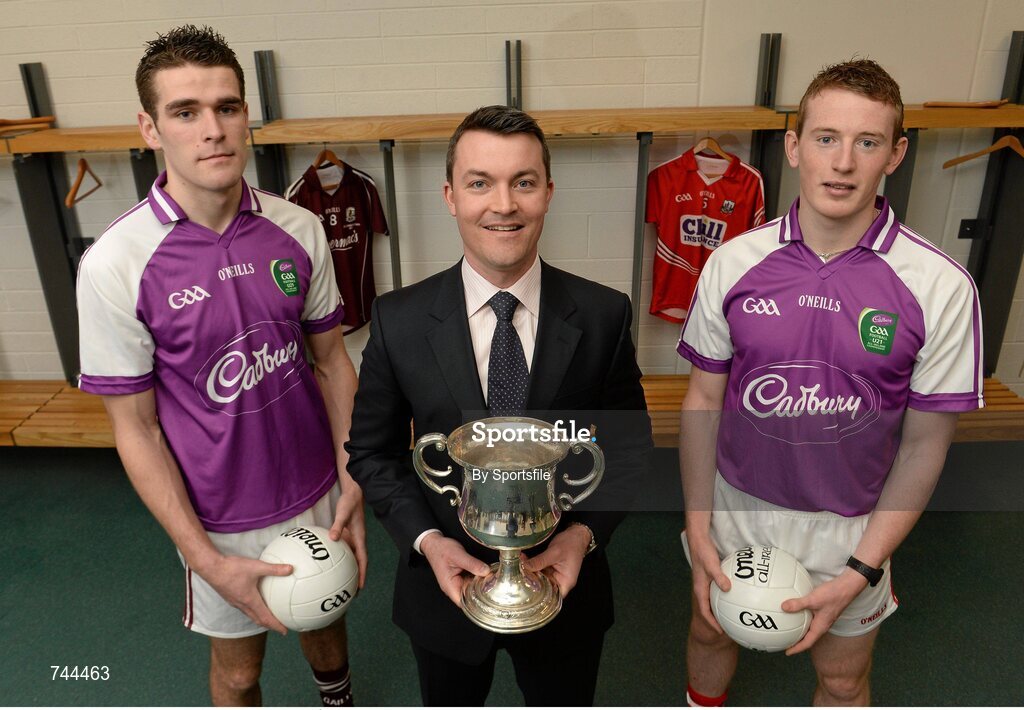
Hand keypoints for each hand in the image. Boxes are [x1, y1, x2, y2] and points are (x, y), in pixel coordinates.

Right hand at [198, 554, 293, 634]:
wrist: (210, 568)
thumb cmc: (232, 568)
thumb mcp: (256, 566)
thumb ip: (274, 569)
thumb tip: (291, 569)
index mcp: (250, 601)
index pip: (266, 618)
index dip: (276, 626)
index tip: (285, 632)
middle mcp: (242, 604)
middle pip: (258, 620)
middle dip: (269, 625)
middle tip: (279, 627)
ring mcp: (234, 602)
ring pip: (250, 614)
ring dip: (260, 619)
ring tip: (269, 617)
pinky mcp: (230, 597)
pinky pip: (243, 608)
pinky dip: (252, 610)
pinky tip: (254, 602)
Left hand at [330, 470, 367, 588]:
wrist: (353, 493)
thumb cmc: (349, 502)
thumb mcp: (343, 513)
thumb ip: (338, 526)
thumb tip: (333, 538)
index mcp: (360, 538)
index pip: (363, 560)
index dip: (362, 574)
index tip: (360, 587)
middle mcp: (357, 540)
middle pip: (358, 562)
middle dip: (356, 577)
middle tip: (350, 592)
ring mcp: (352, 538)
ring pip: (351, 557)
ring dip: (348, 569)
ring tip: (341, 582)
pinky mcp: (346, 534)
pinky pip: (343, 550)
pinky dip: (339, 558)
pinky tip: (329, 562)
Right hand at [419, 533, 490, 606]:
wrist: (435, 543)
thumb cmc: (441, 550)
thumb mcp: (458, 555)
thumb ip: (472, 564)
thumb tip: (486, 571)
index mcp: (450, 586)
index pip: (464, 603)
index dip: (477, 602)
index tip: (488, 595)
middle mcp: (453, 587)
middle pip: (470, 597)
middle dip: (482, 592)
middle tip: (493, 584)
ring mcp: (457, 583)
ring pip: (472, 589)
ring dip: (480, 585)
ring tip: (491, 578)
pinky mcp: (461, 577)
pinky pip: (471, 581)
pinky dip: (478, 578)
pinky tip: (485, 573)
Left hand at [522, 525, 589, 597]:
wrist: (576, 534)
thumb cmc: (571, 544)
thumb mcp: (554, 552)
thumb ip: (540, 561)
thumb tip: (524, 567)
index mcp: (565, 582)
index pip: (552, 597)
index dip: (539, 596)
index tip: (527, 589)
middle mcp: (560, 581)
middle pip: (544, 588)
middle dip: (532, 582)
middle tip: (519, 576)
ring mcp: (555, 575)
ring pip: (540, 578)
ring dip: (530, 573)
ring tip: (519, 567)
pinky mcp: (551, 568)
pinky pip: (540, 570)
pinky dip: (533, 566)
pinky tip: (524, 561)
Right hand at [686, 531, 729, 634]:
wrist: (699, 542)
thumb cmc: (703, 553)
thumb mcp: (711, 566)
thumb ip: (719, 577)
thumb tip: (728, 588)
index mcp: (700, 590)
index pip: (704, 612)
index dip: (712, 623)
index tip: (721, 632)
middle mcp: (702, 590)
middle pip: (709, 610)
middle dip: (718, 620)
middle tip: (729, 628)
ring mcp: (706, 585)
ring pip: (714, 602)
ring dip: (721, 610)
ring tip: (733, 616)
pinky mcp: (711, 579)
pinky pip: (719, 593)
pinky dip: (726, 598)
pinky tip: (737, 596)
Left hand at [781, 568, 866, 654]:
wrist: (847, 586)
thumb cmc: (834, 595)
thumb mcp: (813, 599)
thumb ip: (798, 604)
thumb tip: (783, 607)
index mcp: (820, 627)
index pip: (807, 643)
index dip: (797, 649)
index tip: (787, 652)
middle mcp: (822, 625)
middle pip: (808, 638)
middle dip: (797, 642)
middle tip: (785, 642)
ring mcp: (823, 618)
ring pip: (809, 628)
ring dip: (799, 630)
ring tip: (788, 629)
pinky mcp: (823, 610)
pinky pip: (811, 618)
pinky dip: (802, 618)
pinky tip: (796, 611)